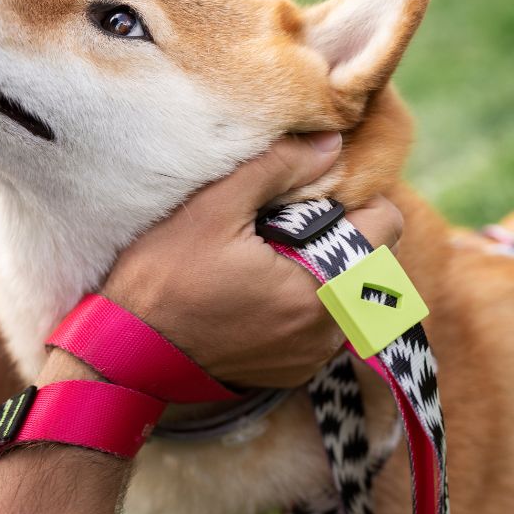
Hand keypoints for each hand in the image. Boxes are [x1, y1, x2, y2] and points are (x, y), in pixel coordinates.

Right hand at [102, 132, 403, 387]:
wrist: (126, 349)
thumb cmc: (164, 276)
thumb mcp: (214, 206)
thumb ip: (278, 167)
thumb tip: (331, 142)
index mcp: (323, 288)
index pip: (387, 225)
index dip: (358, 197)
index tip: (316, 191)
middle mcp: (329, 330)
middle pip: (371, 260)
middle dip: (341, 234)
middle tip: (287, 221)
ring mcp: (311, 356)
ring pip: (348, 295)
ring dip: (325, 271)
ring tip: (269, 254)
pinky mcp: (292, 371)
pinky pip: (321, 327)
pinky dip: (304, 304)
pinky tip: (258, 290)